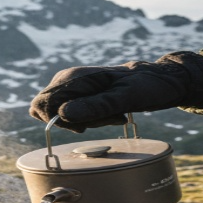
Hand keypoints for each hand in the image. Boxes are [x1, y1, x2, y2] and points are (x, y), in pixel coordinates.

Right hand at [28, 51, 202, 132]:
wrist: (161, 80)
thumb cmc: (147, 86)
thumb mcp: (125, 98)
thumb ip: (95, 106)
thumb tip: (62, 115)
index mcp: (74, 78)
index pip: (41, 105)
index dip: (57, 122)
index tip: (83, 125)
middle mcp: (68, 80)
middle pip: (48, 112)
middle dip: (73, 123)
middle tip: (102, 119)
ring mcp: (73, 88)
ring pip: (60, 116)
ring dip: (86, 122)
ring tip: (112, 115)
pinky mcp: (81, 96)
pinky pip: (73, 115)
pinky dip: (90, 121)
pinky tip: (109, 116)